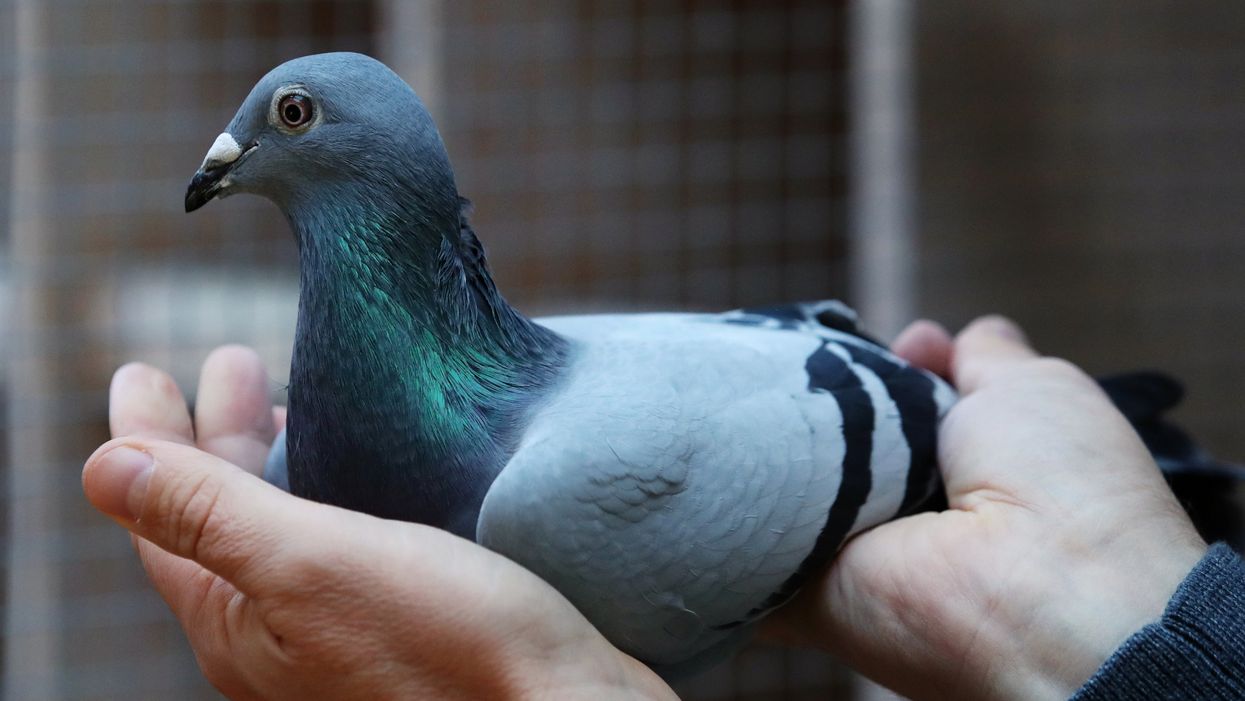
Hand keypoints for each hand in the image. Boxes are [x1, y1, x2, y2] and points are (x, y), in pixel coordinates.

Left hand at [83, 347, 675, 700]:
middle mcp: (281, 638)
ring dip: (274, 461)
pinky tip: (363, 468)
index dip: (148, 440)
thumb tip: (103, 468)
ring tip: (291, 403)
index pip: (165, 521)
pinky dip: (328, 492)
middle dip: (217, 437)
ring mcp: (341, 635)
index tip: (145, 369)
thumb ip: (212, 516)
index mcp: (242, 628)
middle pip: (221, 523)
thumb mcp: (315, 565)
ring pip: (280, 533)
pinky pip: (334, 547)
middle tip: (233, 360)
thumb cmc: (452, 647)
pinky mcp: (401, 625)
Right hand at [767, 316, 1208, 699]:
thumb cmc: (1059, 488)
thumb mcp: (1036, 389)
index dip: (885, 365)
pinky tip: (718, 461)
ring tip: (761, 400)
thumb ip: (985, 358)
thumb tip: (938, 338)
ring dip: (769, 440)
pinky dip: (727, 513)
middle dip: (815, 393)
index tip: (888, 344)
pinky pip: (744, 547)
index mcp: (959, 463)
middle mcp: (900, 509)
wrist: (1039, 595)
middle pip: (828, 435)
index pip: (893, 402)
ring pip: (781, 481)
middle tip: (806, 363)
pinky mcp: (801, 593)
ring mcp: (847, 551)